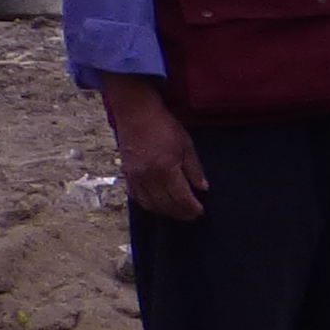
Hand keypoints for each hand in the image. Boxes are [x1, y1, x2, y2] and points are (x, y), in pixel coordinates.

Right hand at [101, 75, 206, 222]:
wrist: (136, 114)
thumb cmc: (163, 126)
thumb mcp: (186, 145)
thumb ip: (194, 169)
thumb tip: (203, 188)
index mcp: (166, 168)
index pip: (181, 197)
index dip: (191, 208)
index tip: (199, 211)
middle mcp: (149, 176)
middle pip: (165, 204)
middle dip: (180, 213)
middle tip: (190, 215)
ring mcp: (136, 177)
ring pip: (150, 204)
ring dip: (164, 211)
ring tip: (176, 211)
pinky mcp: (127, 174)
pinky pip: (137, 197)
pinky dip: (148, 204)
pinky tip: (157, 204)